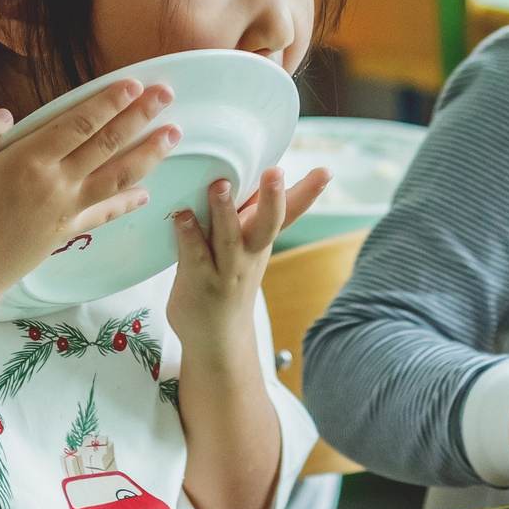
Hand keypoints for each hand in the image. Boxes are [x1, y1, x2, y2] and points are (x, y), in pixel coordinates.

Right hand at [0, 79, 176, 309]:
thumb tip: (8, 115)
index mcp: (28, 161)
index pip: (78, 123)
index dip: (108, 102)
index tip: (134, 84)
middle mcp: (56, 183)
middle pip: (107, 143)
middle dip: (140, 117)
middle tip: (167, 95)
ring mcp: (66, 210)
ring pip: (117, 176)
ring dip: (148, 154)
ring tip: (173, 135)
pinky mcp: (67, 232)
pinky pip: (105, 214)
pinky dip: (127, 202)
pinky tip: (147, 194)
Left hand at [167, 164, 329, 365]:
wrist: (218, 337)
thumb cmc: (231, 280)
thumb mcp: (251, 246)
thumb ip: (254, 214)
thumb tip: (261, 171)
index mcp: (262, 240)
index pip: (290, 213)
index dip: (308, 192)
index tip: (326, 171)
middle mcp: (250, 254)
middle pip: (267, 224)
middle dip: (273, 198)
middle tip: (275, 171)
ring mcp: (226, 270)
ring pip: (229, 237)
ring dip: (224, 211)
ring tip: (220, 185)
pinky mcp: (199, 281)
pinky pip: (195, 256)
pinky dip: (189, 235)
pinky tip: (182, 216)